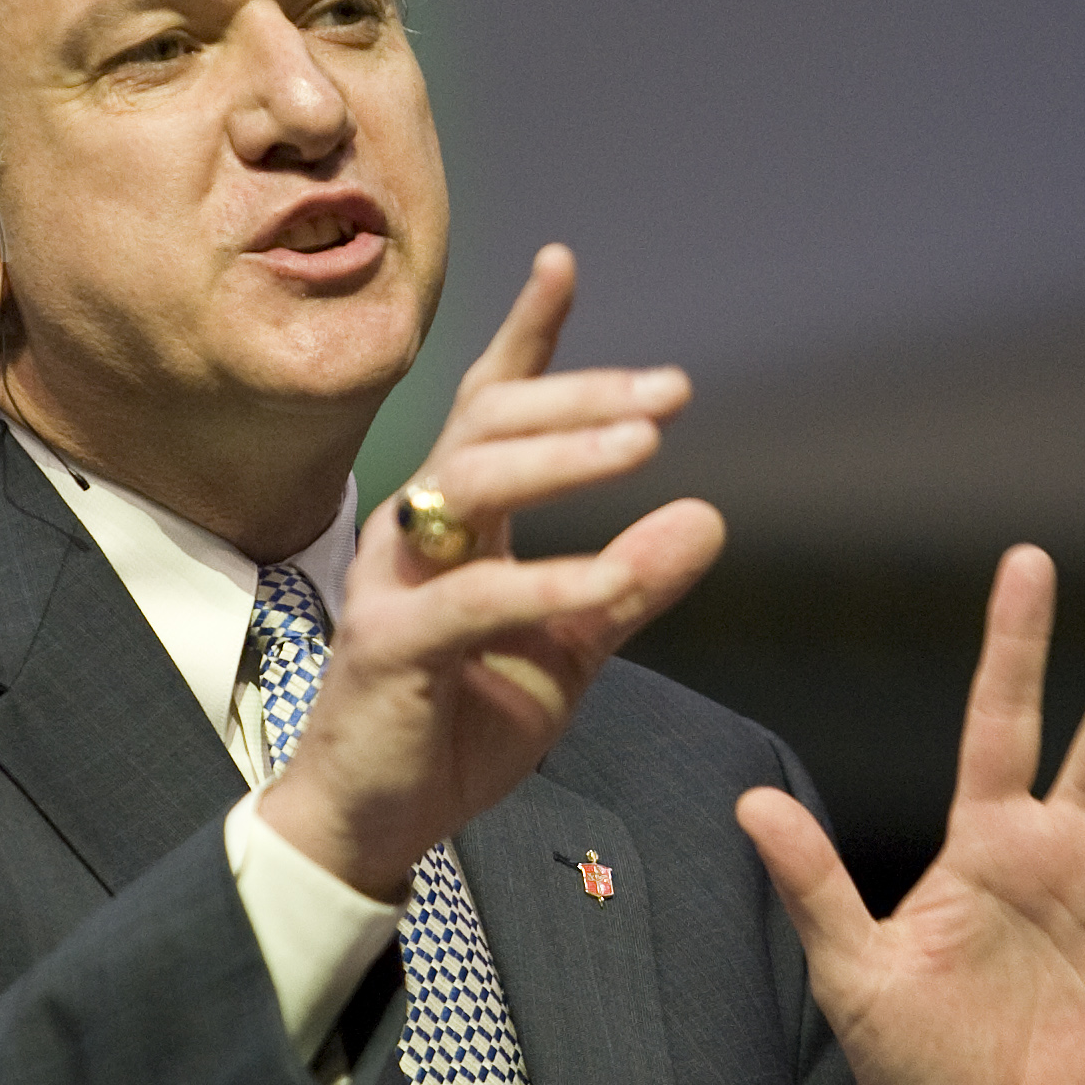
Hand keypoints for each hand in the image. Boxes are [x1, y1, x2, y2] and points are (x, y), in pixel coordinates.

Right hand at [262, 245, 726, 899]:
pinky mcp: (388, 647)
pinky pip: (470, 598)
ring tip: (646, 447)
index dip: (528, 336)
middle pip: (487, 423)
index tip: (563, 263)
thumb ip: (629, 585)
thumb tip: (708, 517)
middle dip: (579, 395)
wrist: (376, 821)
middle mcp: (416, 532)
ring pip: (470, 482)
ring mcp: (393, 583)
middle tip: (670, 392)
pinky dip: (545, 582)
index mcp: (456, 523)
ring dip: (563, 459)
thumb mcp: (567, 650)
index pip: (488, 405)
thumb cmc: (457, 723)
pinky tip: (609, 578)